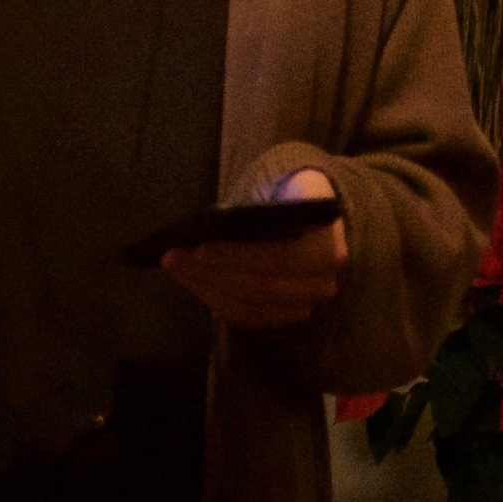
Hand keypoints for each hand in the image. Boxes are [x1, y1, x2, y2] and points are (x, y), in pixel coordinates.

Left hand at [162, 167, 347, 330]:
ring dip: (207, 287)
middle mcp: (325, 280)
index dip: (242, 257)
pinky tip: (190, 280)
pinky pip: (247, 316)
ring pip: (251, 306)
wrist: (311, 217)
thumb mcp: (283, 185)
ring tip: (175, 265)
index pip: (286, 259)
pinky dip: (215, 298)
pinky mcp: (286, 315)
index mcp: (329, 242)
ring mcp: (308, 304)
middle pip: (264, 288)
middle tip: (173, 257)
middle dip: (214, 273)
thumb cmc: (289, 197)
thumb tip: (215, 224)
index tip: (201, 248)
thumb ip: (261, 203)